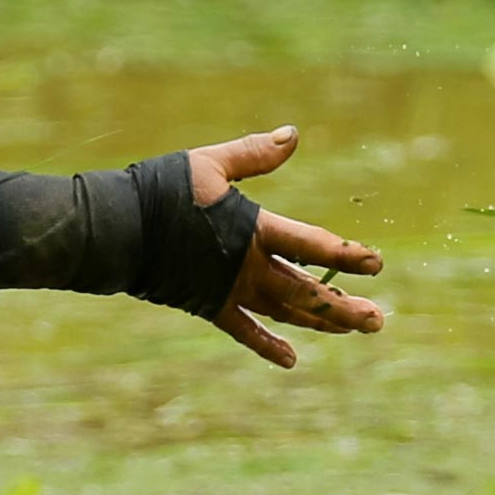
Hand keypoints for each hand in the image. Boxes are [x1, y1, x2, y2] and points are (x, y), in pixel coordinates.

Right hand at [181, 123, 385, 368]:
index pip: (311, 246)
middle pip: (306, 292)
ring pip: (284, 312)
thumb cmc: (161, 189)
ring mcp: (228, 290)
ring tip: (354, 329)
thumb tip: (294, 135)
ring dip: (321, 322)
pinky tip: (291, 359)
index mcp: (253, 229)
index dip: (346, 255)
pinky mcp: (207, 304)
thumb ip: (254, 154)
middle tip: (378, 320)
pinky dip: (266, 345)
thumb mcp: (210, 163)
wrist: (116, 229)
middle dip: (344, 307)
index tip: (377, 265)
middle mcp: (247, 266)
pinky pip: (242, 330)